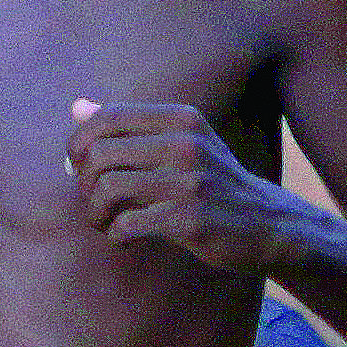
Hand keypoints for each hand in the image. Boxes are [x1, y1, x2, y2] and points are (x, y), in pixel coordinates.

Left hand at [66, 98, 291, 271]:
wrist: (270, 226)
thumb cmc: (215, 185)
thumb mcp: (183, 145)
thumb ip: (131, 127)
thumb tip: (77, 107)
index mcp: (182, 120)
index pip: (109, 117)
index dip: (80, 143)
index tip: (80, 168)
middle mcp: (187, 143)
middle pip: (101, 153)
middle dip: (85, 183)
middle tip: (95, 202)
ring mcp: (191, 181)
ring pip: (109, 188)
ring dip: (96, 212)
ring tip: (105, 223)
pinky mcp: (191, 219)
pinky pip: (128, 223)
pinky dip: (115, 234)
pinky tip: (123, 238)